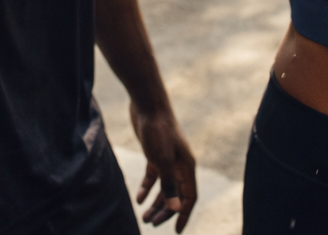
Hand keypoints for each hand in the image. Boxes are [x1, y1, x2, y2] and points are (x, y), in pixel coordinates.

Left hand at [130, 99, 197, 229]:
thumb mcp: (162, 160)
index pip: (189, 197)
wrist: (148, 106)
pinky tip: (138, 198)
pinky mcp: (155, 154)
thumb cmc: (158, 132)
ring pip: (164, 187)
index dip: (183, 214)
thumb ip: (169, 184)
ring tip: (144, 216)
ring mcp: (168, 160)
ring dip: (155, 203)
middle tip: (150, 223)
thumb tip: (174, 208)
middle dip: (165, 211)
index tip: (177, 231)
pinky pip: (154, 176)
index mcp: (187, 167)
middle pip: (175, 195)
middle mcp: (180, 165)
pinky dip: (147, 188)